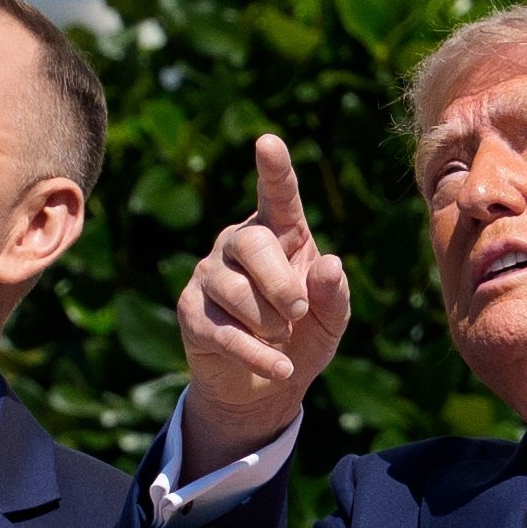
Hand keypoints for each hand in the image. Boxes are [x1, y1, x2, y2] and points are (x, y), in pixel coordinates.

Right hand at [176, 135, 350, 477]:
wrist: (266, 385)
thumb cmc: (303, 336)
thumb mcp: (331, 317)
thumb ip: (335, 292)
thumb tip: (331, 264)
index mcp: (278, 232)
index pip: (275, 194)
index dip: (274, 169)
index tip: (268, 142)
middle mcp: (237, 243)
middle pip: (252, 245)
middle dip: (281, 286)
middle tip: (298, 313)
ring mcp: (209, 275)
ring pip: (236, 291)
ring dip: (270, 323)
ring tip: (281, 337)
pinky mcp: (191, 312)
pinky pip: (225, 331)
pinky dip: (258, 354)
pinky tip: (281, 368)